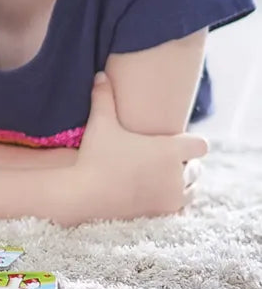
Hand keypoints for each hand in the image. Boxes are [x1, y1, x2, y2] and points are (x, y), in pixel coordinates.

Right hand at [75, 74, 207, 218]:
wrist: (87, 195)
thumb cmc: (96, 157)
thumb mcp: (100, 123)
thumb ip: (103, 97)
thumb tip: (101, 74)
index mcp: (170, 151)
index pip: (201, 145)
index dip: (190, 142)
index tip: (174, 141)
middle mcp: (178, 175)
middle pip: (197, 167)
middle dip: (183, 163)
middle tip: (160, 158)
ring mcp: (173, 197)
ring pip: (192, 189)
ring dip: (181, 182)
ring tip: (159, 176)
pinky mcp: (164, 214)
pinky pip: (181, 208)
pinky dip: (173, 201)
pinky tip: (155, 194)